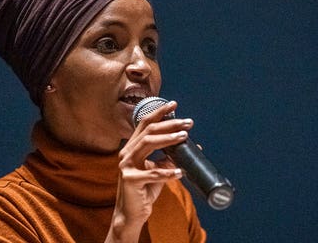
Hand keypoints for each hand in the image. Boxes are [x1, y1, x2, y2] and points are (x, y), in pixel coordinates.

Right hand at [105, 101, 192, 241]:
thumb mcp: (158, 170)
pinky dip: (168, 172)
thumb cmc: (144, 190)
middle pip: (149, 131)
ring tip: (184, 137)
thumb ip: (168, 158)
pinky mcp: (130, 180)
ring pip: (148, 144)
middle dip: (169, 124)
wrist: (132, 213)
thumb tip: (191, 146)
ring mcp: (126, 166)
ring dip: (168, 139)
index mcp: (132, 147)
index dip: (159, 112)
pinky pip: (152, 173)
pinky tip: (181, 173)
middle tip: (188, 123)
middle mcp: (126, 153)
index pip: (145, 124)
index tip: (174, 104)